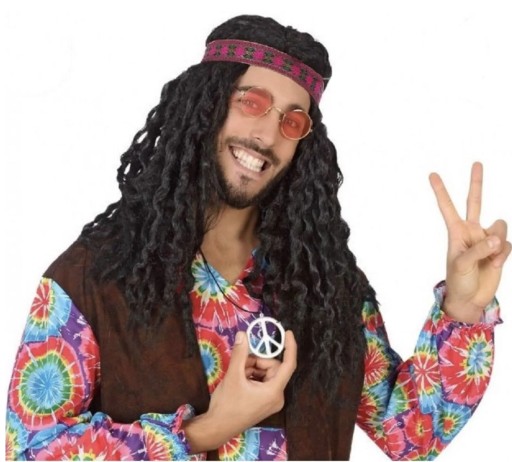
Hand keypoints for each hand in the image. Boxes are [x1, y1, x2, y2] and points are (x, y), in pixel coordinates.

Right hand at [183, 330, 296, 452]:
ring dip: (252, 368)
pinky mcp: (264, 402)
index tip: (287, 333)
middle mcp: (276, 397)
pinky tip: (240, 380)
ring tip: (238, 374)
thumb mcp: (233, 376)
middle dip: (257, 361)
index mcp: (274, 392)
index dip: (289, 347)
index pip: (288, 365)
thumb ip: (240, 353)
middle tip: (241, 362)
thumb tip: (243, 335)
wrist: (217, 427)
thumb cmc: (227, 405)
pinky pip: (263, 381)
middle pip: (273, 368)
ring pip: (266, 373)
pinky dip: (252, 376)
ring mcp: (271, 401)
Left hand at [429, 162, 510, 322]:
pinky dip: (504, 254)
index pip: (447, 207)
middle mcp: (472, 231)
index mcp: (456, 232)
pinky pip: (508, 244)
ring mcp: (487, 239)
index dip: (441, 191)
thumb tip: (496, 238)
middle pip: (475, 202)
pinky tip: (495, 264)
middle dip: (476, 183)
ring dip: (497, 242)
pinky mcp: (500, 249)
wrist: (471, 299)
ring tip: (489, 258)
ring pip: (500, 226)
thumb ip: (478, 249)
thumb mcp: (461, 265)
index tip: (432, 174)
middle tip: (476, 163)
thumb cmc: (458, 281)